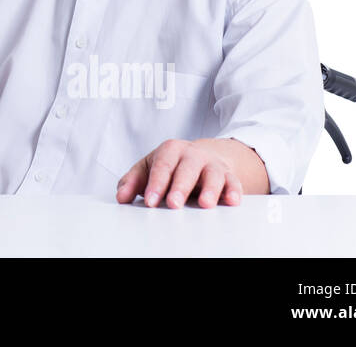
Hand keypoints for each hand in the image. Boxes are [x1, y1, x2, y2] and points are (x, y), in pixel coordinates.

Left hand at [115, 138, 242, 208]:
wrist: (202, 156)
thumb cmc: (171, 164)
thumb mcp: (149, 168)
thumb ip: (132, 181)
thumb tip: (121, 196)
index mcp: (170, 150)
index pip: (162, 166)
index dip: (155, 184)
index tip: (149, 202)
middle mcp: (192, 155)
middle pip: (186, 169)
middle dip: (179, 187)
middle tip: (173, 204)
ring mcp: (212, 164)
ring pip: (212, 175)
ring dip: (210, 189)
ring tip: (205, 204)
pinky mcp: (228, 176)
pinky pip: (233, 182)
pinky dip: (234, 191)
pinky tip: (231, 201)